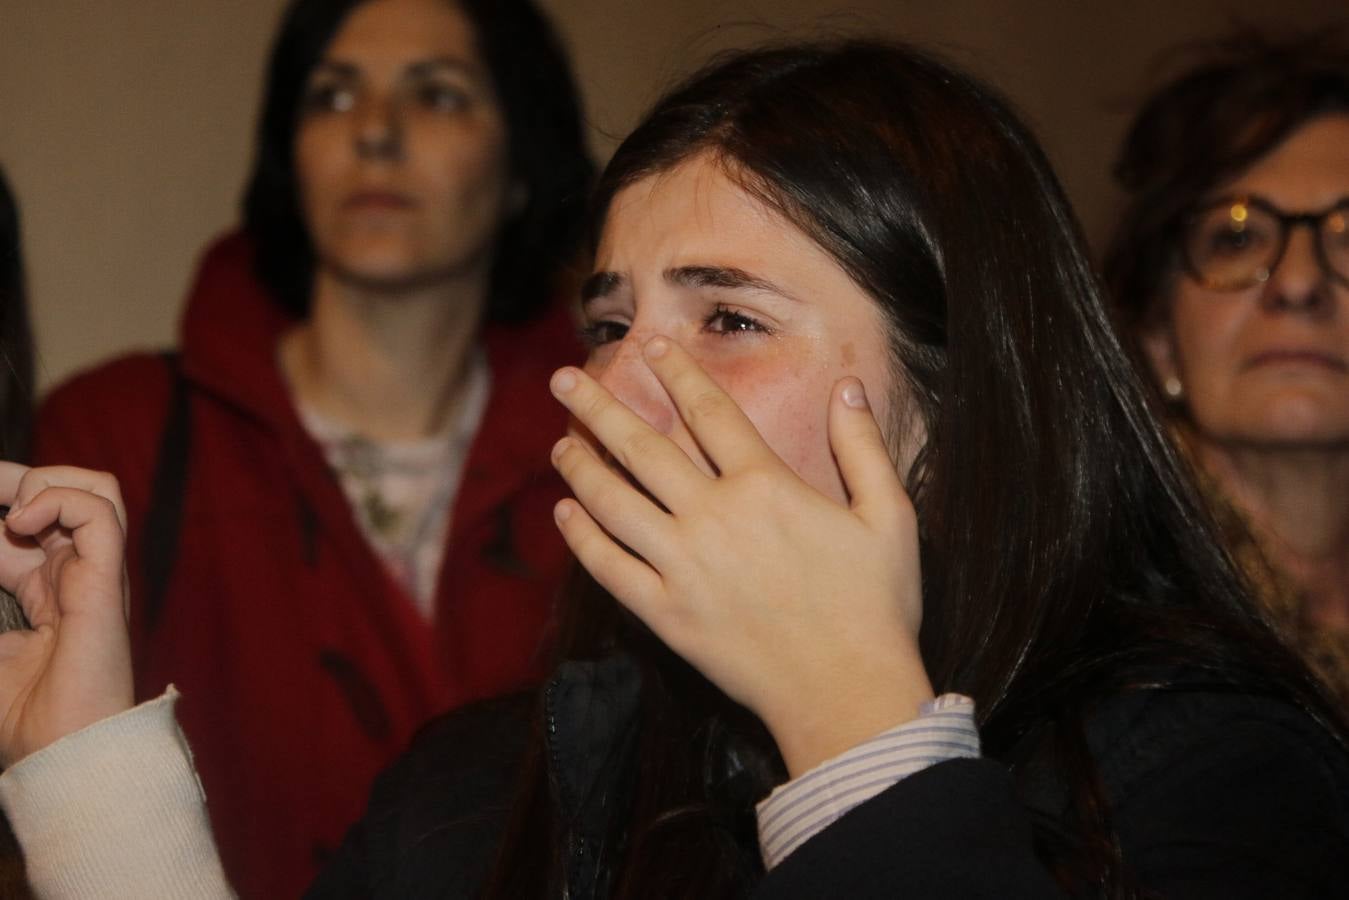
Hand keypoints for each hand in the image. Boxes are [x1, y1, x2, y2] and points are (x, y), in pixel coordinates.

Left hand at [0, 463, 131, 766]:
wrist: (57, 754)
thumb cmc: (20, 719)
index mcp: (46, 589)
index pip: (28, 521)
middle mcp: (75, 574)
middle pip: (70, 490)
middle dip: (18, 477)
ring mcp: (94, 574)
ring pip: (99, 488)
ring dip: (47, 481)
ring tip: (11, 511)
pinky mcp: (104, 581)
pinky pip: (99, 513)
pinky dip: (59, 500)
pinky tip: (21, 524)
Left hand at [549, 337, 932, 775]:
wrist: (848, 692)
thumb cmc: (876, 606)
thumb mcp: (890, 517)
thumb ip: (862, 448)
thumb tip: (847, 389)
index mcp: (765, 486)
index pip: (709, 413)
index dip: (677, 374)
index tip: (650, 348)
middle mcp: (713, 517)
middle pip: (642, 448)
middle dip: (599, 407)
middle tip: (565, 378)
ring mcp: (683, 566)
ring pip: (614, 502)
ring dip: (582, 467)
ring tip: (559, 442)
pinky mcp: (666, 614)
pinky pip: (610, 568)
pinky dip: (582, 537)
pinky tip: (565, 513)